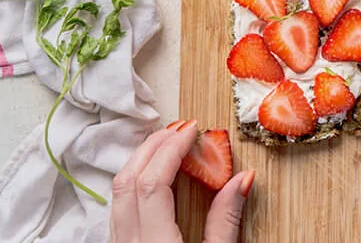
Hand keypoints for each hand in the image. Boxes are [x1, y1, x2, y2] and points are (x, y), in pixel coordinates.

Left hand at [110, 120, 254, 242]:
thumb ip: (226, 220)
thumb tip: (243, 179)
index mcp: (155, 242)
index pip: (153, 183)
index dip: (171, 149)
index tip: (192, 130)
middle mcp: (130, 241)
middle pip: (128, 180)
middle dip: (153, 146)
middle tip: (179, 129)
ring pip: (117, 192)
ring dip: (140, 161)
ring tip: (166, 145)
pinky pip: (118, 206)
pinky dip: (133, 180)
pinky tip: (152, 175)